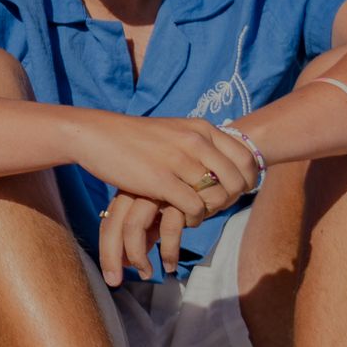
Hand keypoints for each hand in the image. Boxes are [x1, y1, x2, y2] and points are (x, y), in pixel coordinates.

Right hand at [70, 114, 256, 220]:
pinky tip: (183, 217)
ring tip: (199, 212)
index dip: (248, 180)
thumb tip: (228, 164)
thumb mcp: (175, 131)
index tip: (237, 191)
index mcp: (201, 128)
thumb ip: (201, 143)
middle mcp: (195, 141)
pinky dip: (194, 218)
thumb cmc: (135, 138)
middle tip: (217, 206)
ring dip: (212, 210)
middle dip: (233, 199)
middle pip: (238, 181)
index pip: (246, 158)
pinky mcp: (160, 180)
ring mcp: (178, 160)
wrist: (97, 136)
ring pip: (218, 196)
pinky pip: (195, 208)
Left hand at [96, 191, 192, 283]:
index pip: (109, 222)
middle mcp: (137, 189)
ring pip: (133, 227)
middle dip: (110, 256)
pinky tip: (170, 263)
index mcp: (128, 192)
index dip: (107, 250)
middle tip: (114, 281)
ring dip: (138, 257)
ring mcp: (155, 191)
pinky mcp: (179, 195)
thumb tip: (131, 261)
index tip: (110, 276)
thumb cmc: (184, 189)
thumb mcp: (161, 209)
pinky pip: (169, 227)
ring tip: (147, 274)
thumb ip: (147, 229)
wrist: (212, 161)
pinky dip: (169, 249)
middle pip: (114, 225)